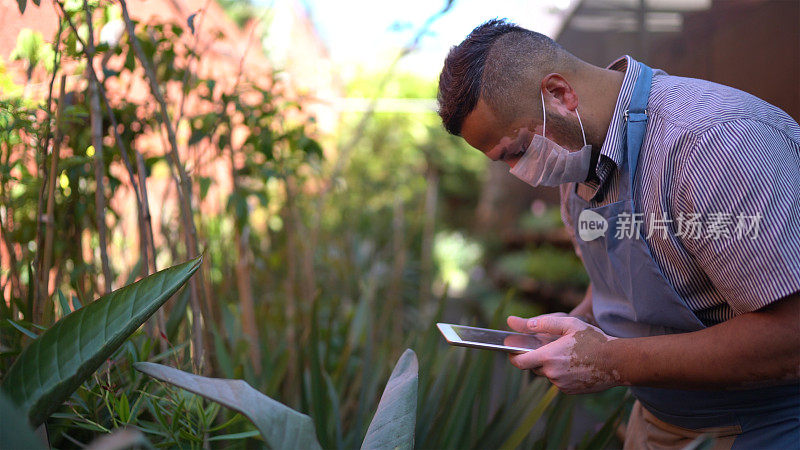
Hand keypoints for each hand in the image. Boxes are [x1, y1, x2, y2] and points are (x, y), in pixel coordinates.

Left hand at [506, 315, 621, 393]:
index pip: (520, 362)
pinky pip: (559, 381)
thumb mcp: (569, 324)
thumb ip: (544, 323)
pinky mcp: (570, 391)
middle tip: (550, 346)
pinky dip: (562, 373)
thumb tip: (519, 322)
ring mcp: (561, 385)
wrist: (617, 362)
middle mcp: (552, 374)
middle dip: (537, 357)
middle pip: (534, 367)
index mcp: (549, 357)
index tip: (512, 350)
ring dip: (551, 365)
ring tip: (567, 354)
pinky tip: (575, 364)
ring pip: (548, 374)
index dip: (513, 356)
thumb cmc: (594, 340)